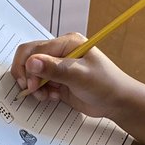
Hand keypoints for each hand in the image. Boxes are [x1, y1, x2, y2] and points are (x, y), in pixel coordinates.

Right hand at [10, 34, 132, 115]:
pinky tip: (52, 96)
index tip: (32, 84)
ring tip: (46, 95)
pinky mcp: (57, 79)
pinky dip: (40, 91)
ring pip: (32, 72)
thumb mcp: (80, 76)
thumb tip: (31, 62)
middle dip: (28, 75)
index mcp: (67, 43)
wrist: (117, 102)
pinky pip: (39, 83)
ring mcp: (58, 66)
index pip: (36, 49)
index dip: (29, 67)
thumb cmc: (105, 84)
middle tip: (32, 89)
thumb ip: (54, 69)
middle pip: (29, 57)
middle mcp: (60, 51)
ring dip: (34, 85)